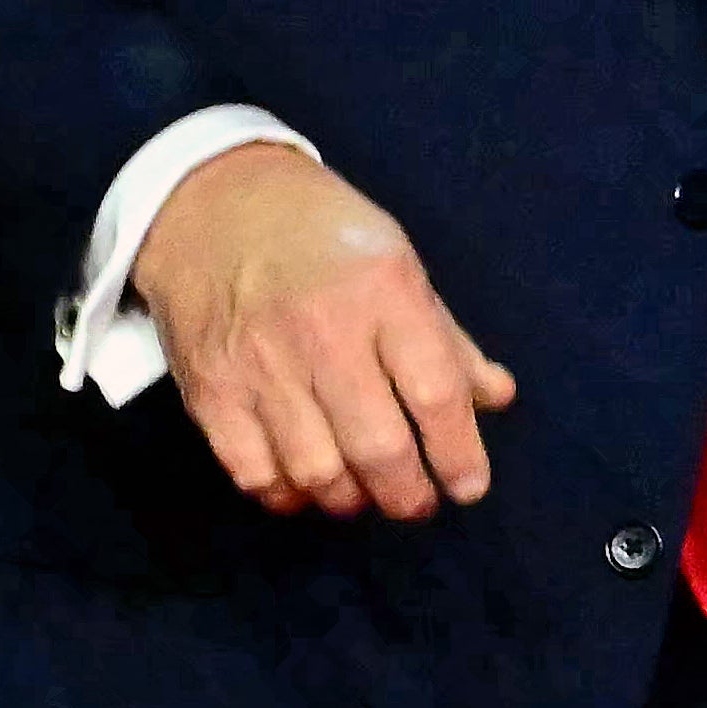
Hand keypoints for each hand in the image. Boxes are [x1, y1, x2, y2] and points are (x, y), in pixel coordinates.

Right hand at [132, 143, 515, 518]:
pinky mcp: (210, 391)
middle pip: (378, 446)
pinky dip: (286, 495)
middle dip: (407, 493)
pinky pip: (253, 472)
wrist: (212, 205)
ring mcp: (260, 366)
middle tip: (417, 502)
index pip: (435, 392)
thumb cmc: (321, 232)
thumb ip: (446, 337)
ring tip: (364, 492)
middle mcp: (323, 332)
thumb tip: (496, 398)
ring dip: (349, 499)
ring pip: (317, 471)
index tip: (469, 487)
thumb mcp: (398, 262)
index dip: (459, 452)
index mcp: (383, 291)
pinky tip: (305, 486)